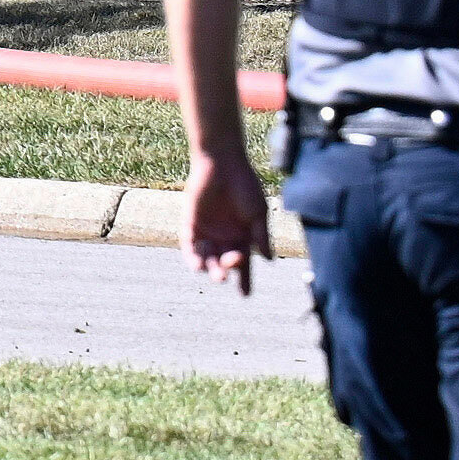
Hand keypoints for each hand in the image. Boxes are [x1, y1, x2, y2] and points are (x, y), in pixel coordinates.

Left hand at [184, 152, 270, 294]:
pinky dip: (192, 256)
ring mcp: (208, 231)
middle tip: (226, 276)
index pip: (244, 263)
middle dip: (225, 271)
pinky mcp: (191, 223)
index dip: (245, 279)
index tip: (245, 295)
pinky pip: (189, 244)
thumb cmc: (245, 186)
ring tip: (214, 274)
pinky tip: (197, 265)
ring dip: (209, 267)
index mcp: (243, 237)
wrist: (224, 163)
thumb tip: (268, 260)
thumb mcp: (258, 213)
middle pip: (224, 262)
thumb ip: (261, 236)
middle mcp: (225, 237)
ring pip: (206, 257)